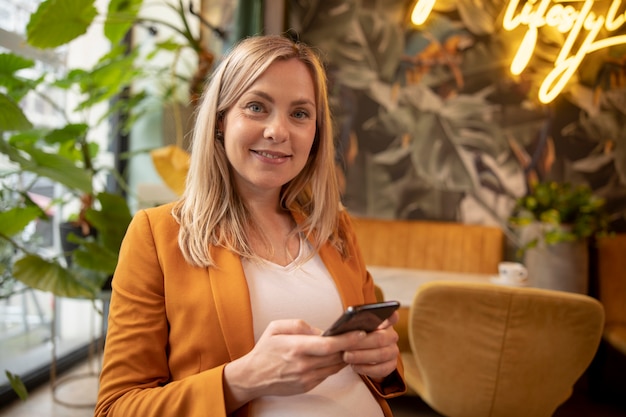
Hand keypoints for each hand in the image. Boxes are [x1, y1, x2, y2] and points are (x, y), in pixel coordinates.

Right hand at [223, 319, 366, 411]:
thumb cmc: (264, 350)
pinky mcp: (307, 386)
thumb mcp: (276, 327)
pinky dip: (334, 365)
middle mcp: (303, 365)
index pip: (328, 345)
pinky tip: (337, 356)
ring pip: (335, 366)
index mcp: (295, 347)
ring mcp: (306, 378)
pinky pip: (327, 374)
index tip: (361, 332)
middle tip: (365, 336)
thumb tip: (321, 330)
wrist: (252, 377)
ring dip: (345, 356)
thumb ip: (299, 324)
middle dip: (352, 346)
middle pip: (336, 356)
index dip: (347, 339)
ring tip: (354, 344)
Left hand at [341, 311, 399, 379]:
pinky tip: (355, 366)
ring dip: (362, 356)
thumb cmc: (354, 336)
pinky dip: (367, 369)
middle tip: (346, 346)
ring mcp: (393, 350)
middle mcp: (392, 335)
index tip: (382, 320)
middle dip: (362, 343)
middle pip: (381, 338)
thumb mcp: (353, 328)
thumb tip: (350, 326)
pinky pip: (382, 369)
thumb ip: (355, 324)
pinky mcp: (391, 365)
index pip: (392, 316)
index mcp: (384, 321)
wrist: (357, 353)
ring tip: (347, 356)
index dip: (389, 317)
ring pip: (382, 355)